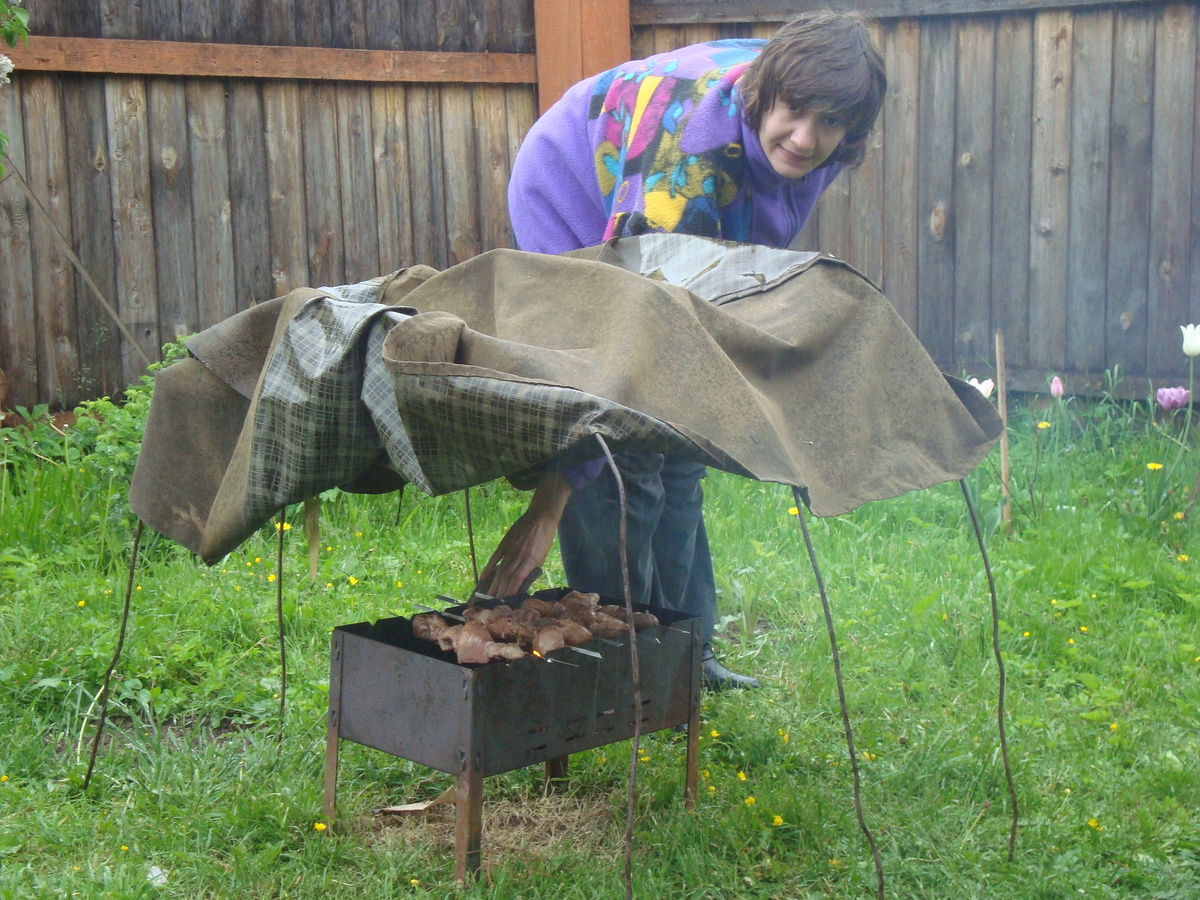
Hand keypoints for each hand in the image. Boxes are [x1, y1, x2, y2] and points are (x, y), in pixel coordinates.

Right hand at [477, 472, 572, 598]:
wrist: (541, 517)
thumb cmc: (544, 538)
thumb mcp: (542, 556)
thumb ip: (532, 569)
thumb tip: (523, 584)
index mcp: (530, 561)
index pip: (517, 580)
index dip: (510, 592)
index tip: (505, 604)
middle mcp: (517, 556)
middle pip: (505, 578)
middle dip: (499, 592)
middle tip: (492, 605)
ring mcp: (509, 550)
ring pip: (499, 571)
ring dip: (493, 584)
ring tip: (487, 596)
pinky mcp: (504, 543)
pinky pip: (494, 558)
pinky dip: (488, 568)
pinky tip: (483, 578)